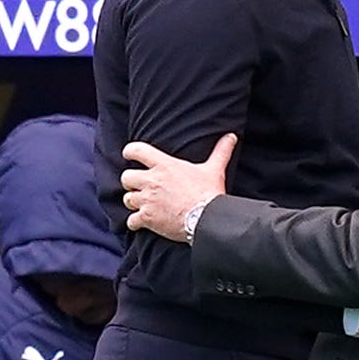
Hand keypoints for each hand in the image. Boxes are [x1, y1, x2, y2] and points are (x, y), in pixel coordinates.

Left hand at [121, 134, 235, 240]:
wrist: (207, 219)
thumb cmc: (209, 193)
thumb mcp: (214, 169)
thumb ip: (221, 151)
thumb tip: (231, 136)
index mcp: (164, 165)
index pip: (136, 150)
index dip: (130, 152)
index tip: (130, 155)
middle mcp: (152, 181)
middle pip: (126, 177)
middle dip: (131, 182)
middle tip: (140, 186)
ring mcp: (147, 200)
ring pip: (127, 199)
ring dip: (133, 201)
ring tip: (143, 204)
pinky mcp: (147, 218)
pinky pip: (131, 221)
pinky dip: (135, 222)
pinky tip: (142, 223)